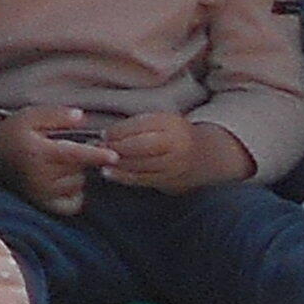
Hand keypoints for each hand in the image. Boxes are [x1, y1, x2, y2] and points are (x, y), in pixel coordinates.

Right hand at [0, 109, 109, 211]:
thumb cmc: (13, 133)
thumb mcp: (30, 115)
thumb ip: (56, 115)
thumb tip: (82, 118)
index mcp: (39, 152)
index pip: (74, 154)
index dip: (96, 155)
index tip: (114, 155)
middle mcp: (41, 176)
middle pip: (80, 168)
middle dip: (83, 158)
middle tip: (69, 149)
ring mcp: (43, 193)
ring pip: (78, 184)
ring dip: (77, 174)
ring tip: (61, 164)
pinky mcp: (45, 205)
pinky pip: (74, 203)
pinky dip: (76, 193)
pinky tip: (65, 181)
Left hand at [94, 111, 250, 193]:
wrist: (204, 155)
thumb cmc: (173, 134)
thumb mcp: (159, 121)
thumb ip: (136, 126)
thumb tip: (104, 134)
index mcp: (171, 125)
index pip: (141, 127)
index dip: (119, 131)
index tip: (103, 134)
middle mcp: (176, 145)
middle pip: (141, 147)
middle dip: (117, 148)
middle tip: (98, 148)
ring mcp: (175, 166)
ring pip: (141, 166)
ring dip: (117, 164)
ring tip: (100, 161)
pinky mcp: (171, 181)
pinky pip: (144, 180)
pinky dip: (124, 177)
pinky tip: (109, 173)